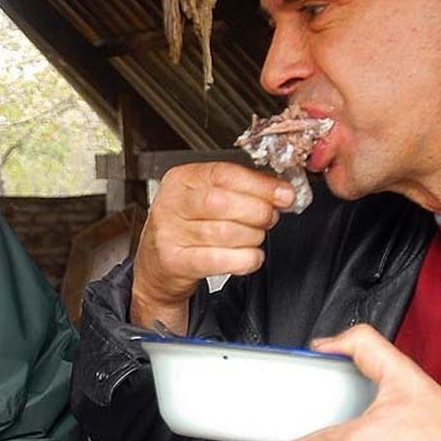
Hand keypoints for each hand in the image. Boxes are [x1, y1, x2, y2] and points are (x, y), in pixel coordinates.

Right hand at [132, 162, 292, 331]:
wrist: (156, 266)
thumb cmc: (186, 228)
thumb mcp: (206, 199)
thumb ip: (239, 190)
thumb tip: (279, 191)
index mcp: (181, 179)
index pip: (224, 174)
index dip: (259, 184)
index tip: (284, 194)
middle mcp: (171, 203)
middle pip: (223, 202)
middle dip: (257, 211)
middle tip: (269, 218)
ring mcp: (169, 233)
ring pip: (224, 232)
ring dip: (252, 236)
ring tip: (255, 237)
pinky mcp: (174, 262)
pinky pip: (219, 260)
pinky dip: (244, 259)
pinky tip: (250, 256)